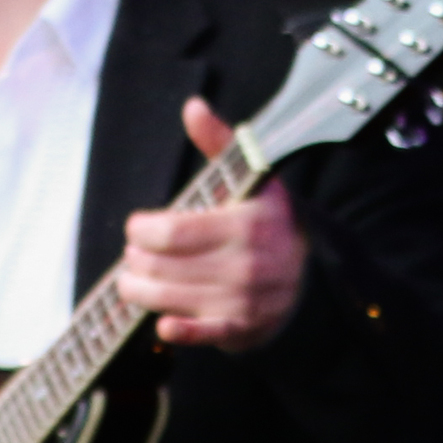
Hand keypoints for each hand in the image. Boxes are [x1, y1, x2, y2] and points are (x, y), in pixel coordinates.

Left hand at [118, 97, 306, 351]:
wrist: (308, 275)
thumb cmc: (267, 222)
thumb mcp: (251, 179)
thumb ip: (218, 144)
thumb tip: (193, 107)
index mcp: (248, 222)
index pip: (172, 232)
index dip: (141, 230)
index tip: (136, 227)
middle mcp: (248, 263)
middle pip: (162, 267)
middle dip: (136, 261)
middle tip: (133, 256)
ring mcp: (246, 300)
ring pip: (169, 299)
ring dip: (140, 291)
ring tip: (133, 281)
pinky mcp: (243, 330)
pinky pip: (202, 336)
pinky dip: (178, 332)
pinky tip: (162, 325)